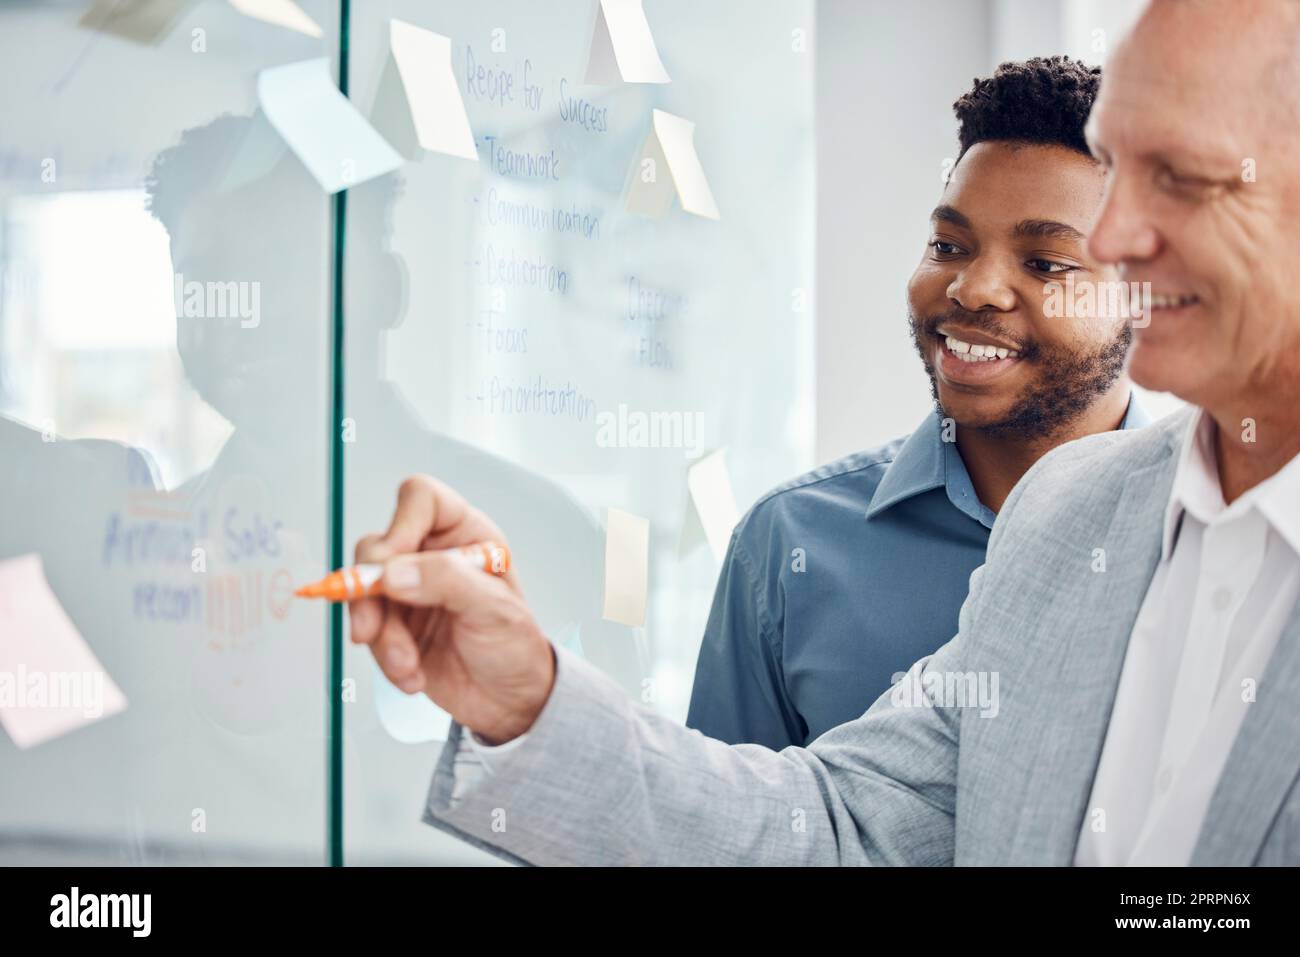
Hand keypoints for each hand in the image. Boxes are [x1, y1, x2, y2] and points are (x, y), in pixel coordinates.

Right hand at [348, 475, 555, 742]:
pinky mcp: (394, 625)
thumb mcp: (494, 609)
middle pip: (377, 547)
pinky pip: (368, 630)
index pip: (421, 499)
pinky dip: (383, 657)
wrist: (510, 702)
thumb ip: (446, 582)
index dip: (399, 524)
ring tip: (405, 663)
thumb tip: (395, 572)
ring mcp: (410, 591)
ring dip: (379, 634)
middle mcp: (433, 556)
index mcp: (466, 535)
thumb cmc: (517, 647)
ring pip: (364, 593)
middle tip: (374, 624)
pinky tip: (411, 674)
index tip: (391, 563)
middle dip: (370, 590)